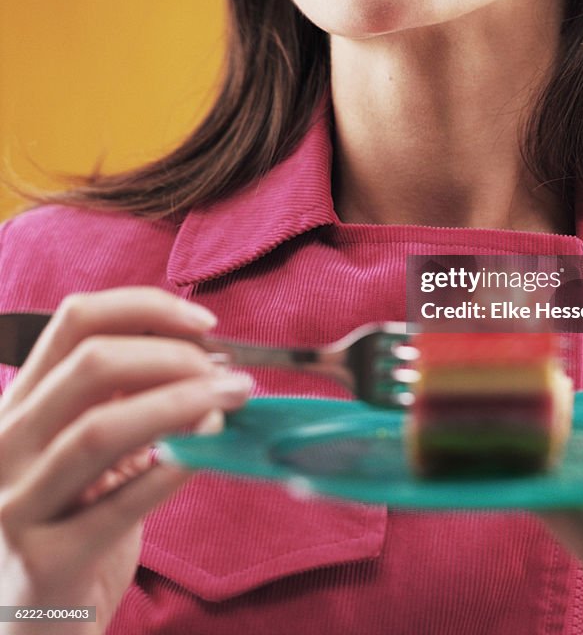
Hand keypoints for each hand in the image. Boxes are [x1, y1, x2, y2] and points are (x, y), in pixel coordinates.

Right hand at [0, 288, 252, 633]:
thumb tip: (202, 353)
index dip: (146, 308)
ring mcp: (16, 504)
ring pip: (101, 428)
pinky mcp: (43, 562)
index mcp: (18, 405)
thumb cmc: (73, 526)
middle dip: (173, 356)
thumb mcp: (86, 450)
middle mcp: (4, 446)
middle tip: (226, 372)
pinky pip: (119, 504)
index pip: (75, 320)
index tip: (203, 323)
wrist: (34, 629)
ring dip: (182, 403)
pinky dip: (174, 469)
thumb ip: (123, 398)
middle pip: (90, 364)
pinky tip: (211, 452)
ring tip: (231, 400)